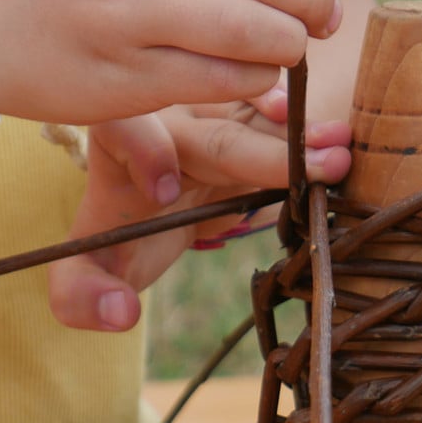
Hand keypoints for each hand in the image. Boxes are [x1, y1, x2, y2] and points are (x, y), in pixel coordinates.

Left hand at [46, 91, 350, 331]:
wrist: (162, 203)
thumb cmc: (125, 236)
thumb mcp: (92, 270)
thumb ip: (82, 295)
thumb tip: (120, 314)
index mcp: (117, 145)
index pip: (124, 131)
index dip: (147, 154)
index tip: (168, 193)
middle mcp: (168, 116)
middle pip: (214, 129)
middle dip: (267, 152)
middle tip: (322, 167)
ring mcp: (215, 109)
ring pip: (260, 115)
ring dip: (302, 133)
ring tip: (340, 149)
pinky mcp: (249, 111)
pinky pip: (283, 114)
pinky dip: (309, 125)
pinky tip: (336, 136)